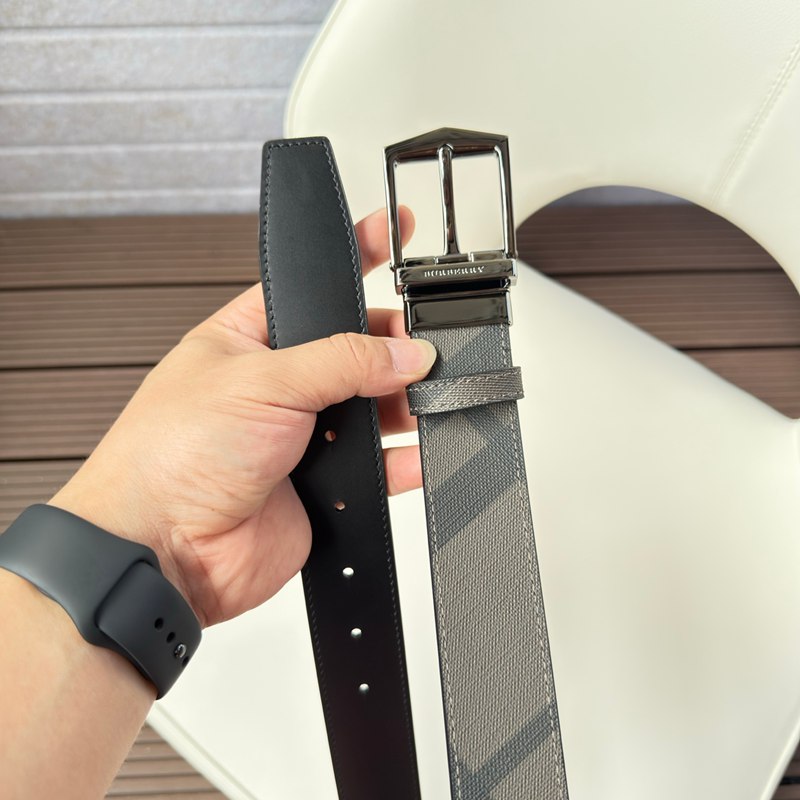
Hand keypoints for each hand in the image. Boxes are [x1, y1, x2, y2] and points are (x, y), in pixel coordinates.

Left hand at [49, 207, 433, 627]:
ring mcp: (303, 436)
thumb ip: (342, 360)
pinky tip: (416, 452)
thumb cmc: (171, 455)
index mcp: (250, 339)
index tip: (395, 229)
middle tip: (418, 346)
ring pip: (374, 409)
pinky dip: (404, 461)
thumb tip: (404, 351)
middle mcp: (280, 386)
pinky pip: (379, 468)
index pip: (314, 286)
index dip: (356, 256)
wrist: (164, 550)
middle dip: (392, 344)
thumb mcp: (261, 381)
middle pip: (357, 349)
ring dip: (404, 405)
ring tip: (425, 398)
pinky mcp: (324, 485)